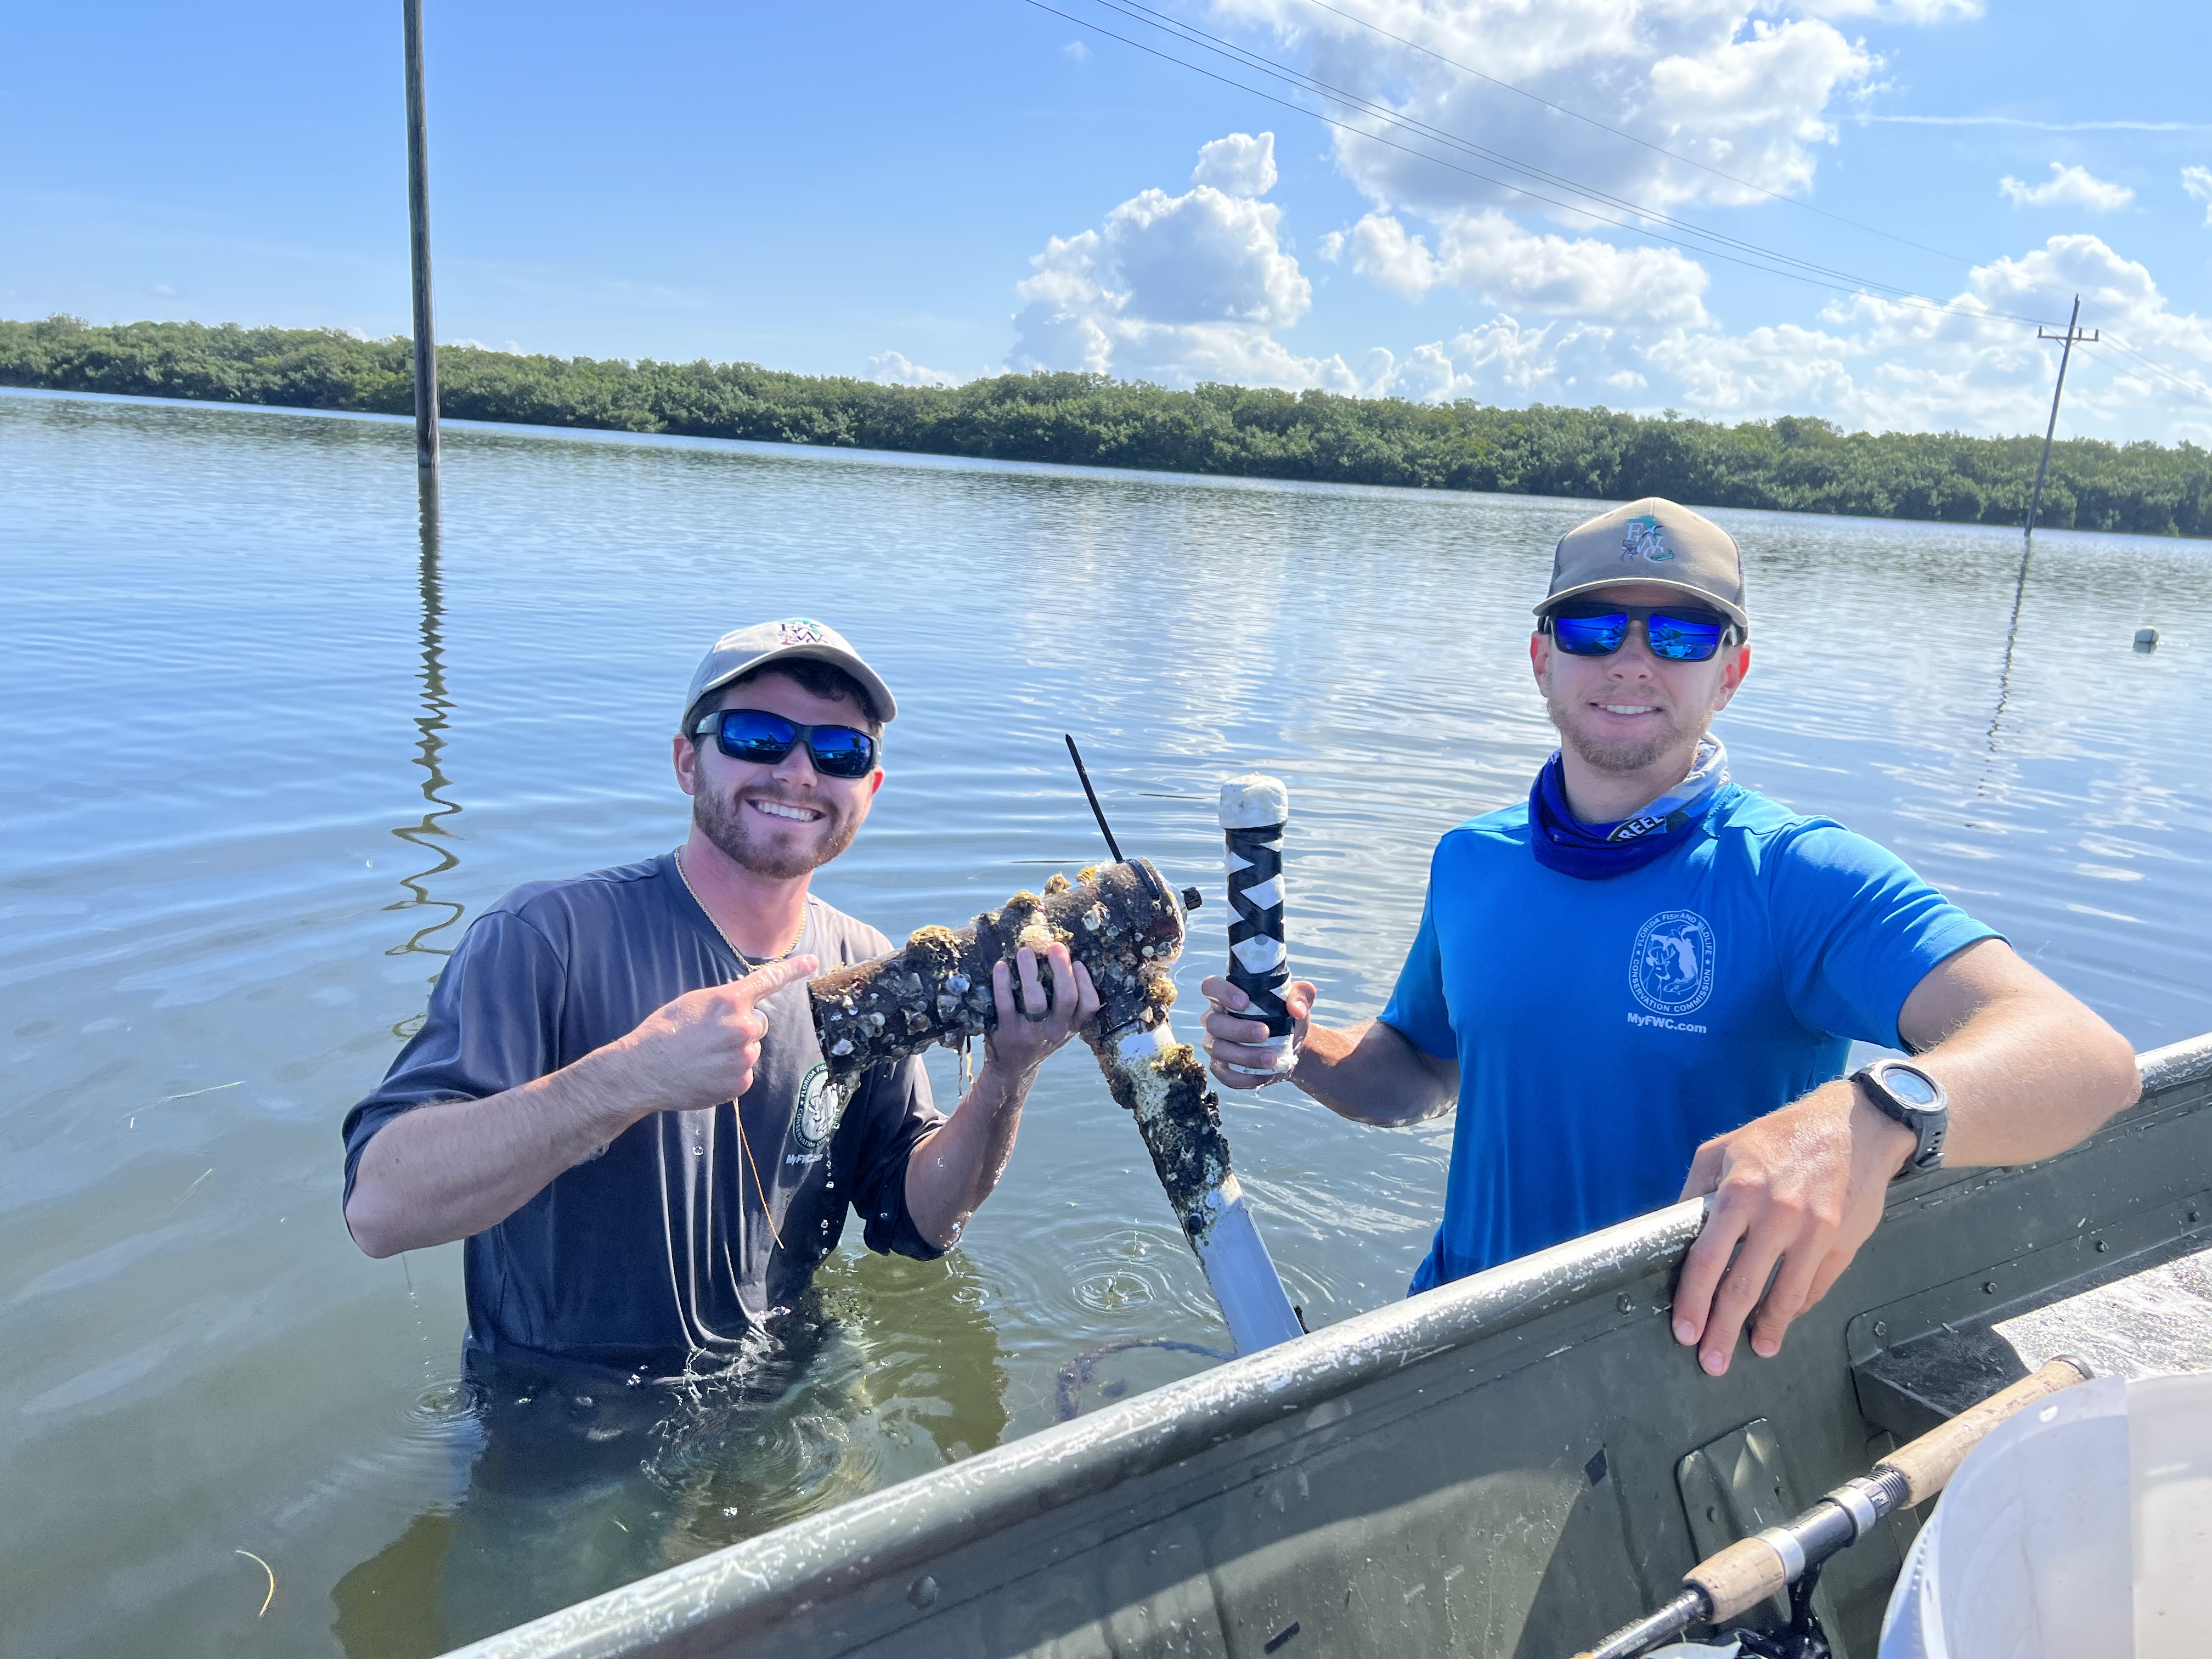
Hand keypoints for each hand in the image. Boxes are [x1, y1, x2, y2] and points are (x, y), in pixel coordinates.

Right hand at [608, 955, 819, 1117]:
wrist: (643, 1071)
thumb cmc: (663, 1032)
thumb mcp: (693, 1003)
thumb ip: (725, 1002)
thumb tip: (744, 1007)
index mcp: (729, 1001)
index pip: (767, 980)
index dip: (792, 969)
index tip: (812, 962)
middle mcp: (743, 1027)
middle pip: (758, 1023)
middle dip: (741, 1028)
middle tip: (710, 1036)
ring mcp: (744, 1057)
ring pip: (750, 1049)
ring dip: (733, 1052)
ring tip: (703, 1057)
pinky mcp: (741, 1082)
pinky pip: (744, 1072)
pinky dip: (729, 1073)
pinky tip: (706, 1073)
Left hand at [982, 944, 1099, 1075]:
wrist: (1012, 1068)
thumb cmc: (1038, 1037)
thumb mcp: (1058, 1025)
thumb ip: (1063, 1002)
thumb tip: (1062, 957)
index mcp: (1071, 1026)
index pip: (1090, 1005)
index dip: (1086, 981)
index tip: (1078, 962)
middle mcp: (1055, 1031)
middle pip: (1066, 997)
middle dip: (1062, 968)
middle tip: (1054, 946)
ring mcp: (1031, 1033)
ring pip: (1036, 1001)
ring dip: (1031, 972)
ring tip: (1025, 952)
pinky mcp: (1007, 1033)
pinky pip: (1006, 1005)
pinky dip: (1002, 983)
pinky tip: (1001, 966)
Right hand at [1200, 975, 1312, 1089]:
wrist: (1291, 1044)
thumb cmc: (1285, 1015)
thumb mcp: (1298, 998)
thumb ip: (1300, 996)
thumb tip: (1297, 1010)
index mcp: (1227, 996)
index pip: (1211, 987)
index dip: (1222, 992)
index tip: (1244, 1001)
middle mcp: (1215, 1019)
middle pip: (1213, 1022)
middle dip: (1239, 1029)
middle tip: (1265, 1033)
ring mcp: (1215, 1044)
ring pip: (1219, 1049)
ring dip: (1246, 1055)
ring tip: (1272, 1058)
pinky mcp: (1221, 1068)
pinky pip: (1225, 1074)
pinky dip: (1245, 1077)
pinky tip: (1265, 1074)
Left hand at [1671, 1079, 1915, 1375]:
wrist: (1854, 1126)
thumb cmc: (1780, 1137)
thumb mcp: (1723, 1149)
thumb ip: (1695, 1191)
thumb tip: (1671, 1231)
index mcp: (1740, 1192)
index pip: (1707, 1259)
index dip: (1693, 1300)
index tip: (1684, 1331)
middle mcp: (1778, 1215)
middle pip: (1742, 1288)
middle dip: (1722, 1331)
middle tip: (1711, 1363)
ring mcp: (1815, 1232)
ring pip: (1785, 1297)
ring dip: (1766, 1330)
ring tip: (1754, 1349)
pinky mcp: (1843, 1243)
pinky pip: (1815, 1287)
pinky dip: (1796, 1308)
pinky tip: (1782, 1320)